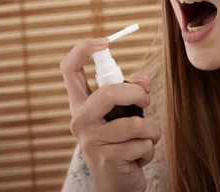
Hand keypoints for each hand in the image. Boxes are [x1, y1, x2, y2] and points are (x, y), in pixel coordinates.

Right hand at [61, 39, 159, 191]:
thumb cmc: (122, 142)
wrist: (117, 183)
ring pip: (134, 123)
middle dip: (137, 95)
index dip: (83, 49)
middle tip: (145, 102)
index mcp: (82, 104)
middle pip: (108, 93)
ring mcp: (90, 140)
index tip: (104, 41)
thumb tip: (142, 82)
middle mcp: (80, 119)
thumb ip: (133, 90)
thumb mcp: (126, 112)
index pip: (69, 69)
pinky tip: (137, 158)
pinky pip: (141, 143)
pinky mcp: (106, 158)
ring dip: (151, 130)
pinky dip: (149, 149)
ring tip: (145, 139)